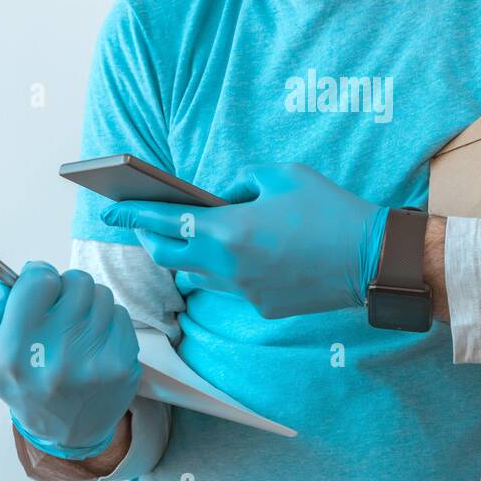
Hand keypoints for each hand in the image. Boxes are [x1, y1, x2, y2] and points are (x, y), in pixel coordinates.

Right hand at [0, 261, 143, 459]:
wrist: (66, 431)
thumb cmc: (24, 382)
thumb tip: (4, 285)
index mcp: (14, 352)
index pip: (39, 281)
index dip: (39, 277)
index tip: (39, 288)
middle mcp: (55, 357)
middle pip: (76, 281)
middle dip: (67, 288)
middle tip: (60, 308)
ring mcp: (93, 361)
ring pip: (101, 294)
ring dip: (89, 302)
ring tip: (76, 326)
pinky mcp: (122, 364)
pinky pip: (121, 314)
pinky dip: (108, 320)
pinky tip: (94, 341)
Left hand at [100, 162, 388, 319]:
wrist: (371, 259)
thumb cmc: (328, 209)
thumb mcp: (282, 174)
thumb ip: (241, 180)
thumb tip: (222, 196)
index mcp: (227, 229)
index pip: (163, 222)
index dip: (132, 214)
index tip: (109, 208)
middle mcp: (226, 266)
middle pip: (167, 257)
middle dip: (151, 239)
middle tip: (146, 223)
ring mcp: (243, 291)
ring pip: (195, 277)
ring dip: (189, 258)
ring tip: (198, 238)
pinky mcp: (262, 306)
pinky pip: (229, 287)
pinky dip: (228, 270)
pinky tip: (248, 255)